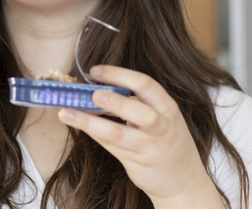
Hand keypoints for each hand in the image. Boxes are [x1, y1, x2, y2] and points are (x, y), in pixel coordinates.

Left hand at [57, 65, 222, 206]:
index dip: (119, 75)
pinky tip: (78, 125)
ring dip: (89, 122)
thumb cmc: (168, 141)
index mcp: (167, 107)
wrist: (185, 181)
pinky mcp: (136, 163)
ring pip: (117, 134)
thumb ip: (137, 104)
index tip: (95, 70)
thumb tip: (100, 86)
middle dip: (114, 102)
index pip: (145, 85)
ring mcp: (149, 147)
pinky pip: (110, 146)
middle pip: (139, 112)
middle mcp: (161, 127)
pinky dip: (93, 134)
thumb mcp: (163, 117)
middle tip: (92, 93)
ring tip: (66, 112)